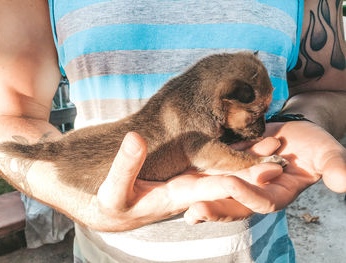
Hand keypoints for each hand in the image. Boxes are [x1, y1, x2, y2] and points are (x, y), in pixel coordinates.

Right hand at [89, 132, 282, 231]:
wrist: (112, 208)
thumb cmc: (112, 203)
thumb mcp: (113, 190)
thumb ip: (125, 167)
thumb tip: (136, 138)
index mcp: (177, 195)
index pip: (215, 186)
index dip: (242, 179)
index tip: (269, 169)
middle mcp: (189, 188)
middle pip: (226, 176)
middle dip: (253, 165)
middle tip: (279, 147)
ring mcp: (188, 179)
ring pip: (221, 167)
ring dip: (245, 156)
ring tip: (269, 139)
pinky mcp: (183, 171)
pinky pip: (209, 160)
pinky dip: (227, 151)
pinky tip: (238, 138)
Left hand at [184, 121, 345, 223]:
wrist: (292, 131)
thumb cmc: (312, 144)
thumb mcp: (326, 153)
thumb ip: (335, 167)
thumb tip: (344, 181)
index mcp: (277, 194)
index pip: (263, 200)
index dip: (250, 194)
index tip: (234, 184)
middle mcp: (255, 192)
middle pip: (234, 204)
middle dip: (216, 207)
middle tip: (195, 210)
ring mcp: (239, 182)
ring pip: (219, 194)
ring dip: (202, 198)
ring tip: (183, 204)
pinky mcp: (228, 169)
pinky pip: (212, 176)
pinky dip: (198, 181)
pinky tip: (178, 182)